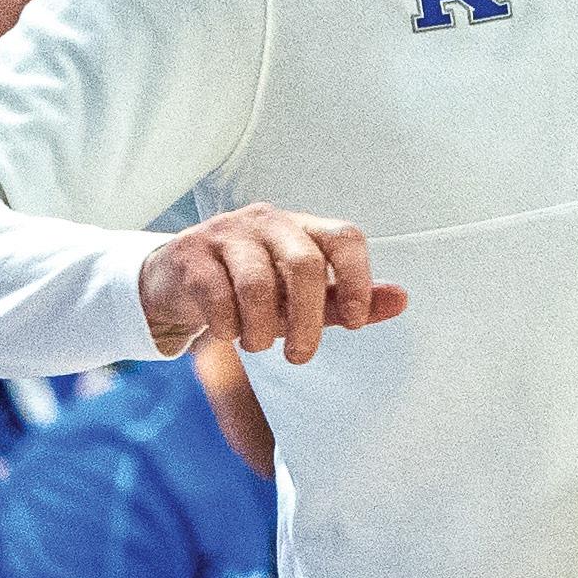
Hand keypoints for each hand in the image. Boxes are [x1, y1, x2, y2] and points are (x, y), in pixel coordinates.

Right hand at [139, 205, 406, 362]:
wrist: (175, 282)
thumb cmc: (250, 290)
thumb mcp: (301, 297)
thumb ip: (347, 300)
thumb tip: (402, 299)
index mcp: (302, 227)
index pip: (344, 237)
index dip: (358, 279)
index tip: (358, 322)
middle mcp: (268, 221)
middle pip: (303, 262)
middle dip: (308, 319)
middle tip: (302, 356)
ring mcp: (226, 234)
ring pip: (257, 282)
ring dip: (263, 329)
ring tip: (259, 344)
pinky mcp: (190, 254)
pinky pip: (216, 295)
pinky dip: (228, 326)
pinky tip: (228, 333)